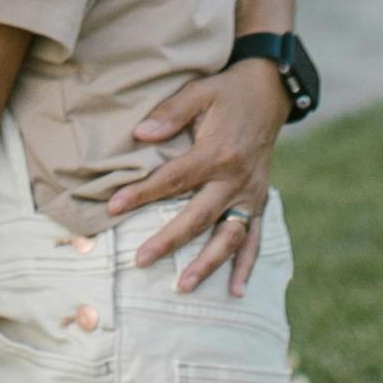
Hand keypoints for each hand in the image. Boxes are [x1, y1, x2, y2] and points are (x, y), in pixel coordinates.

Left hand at [111, 54, 287, 294]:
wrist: (270, 92)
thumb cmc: (227, 92)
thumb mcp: (199, 92)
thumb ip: (170, 113)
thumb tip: (140, 134)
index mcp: (216, 152)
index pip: (173, 179)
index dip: (142, 193)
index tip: (113, 207)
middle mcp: (235, 179)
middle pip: (198, 216)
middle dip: (169, 241)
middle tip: (141, 260)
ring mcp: (250, 194)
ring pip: (229, 236)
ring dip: (208, 263)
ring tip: (184, 285)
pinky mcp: (259, 201)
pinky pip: (255, 237)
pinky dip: (246, 264)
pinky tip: (235, 291)